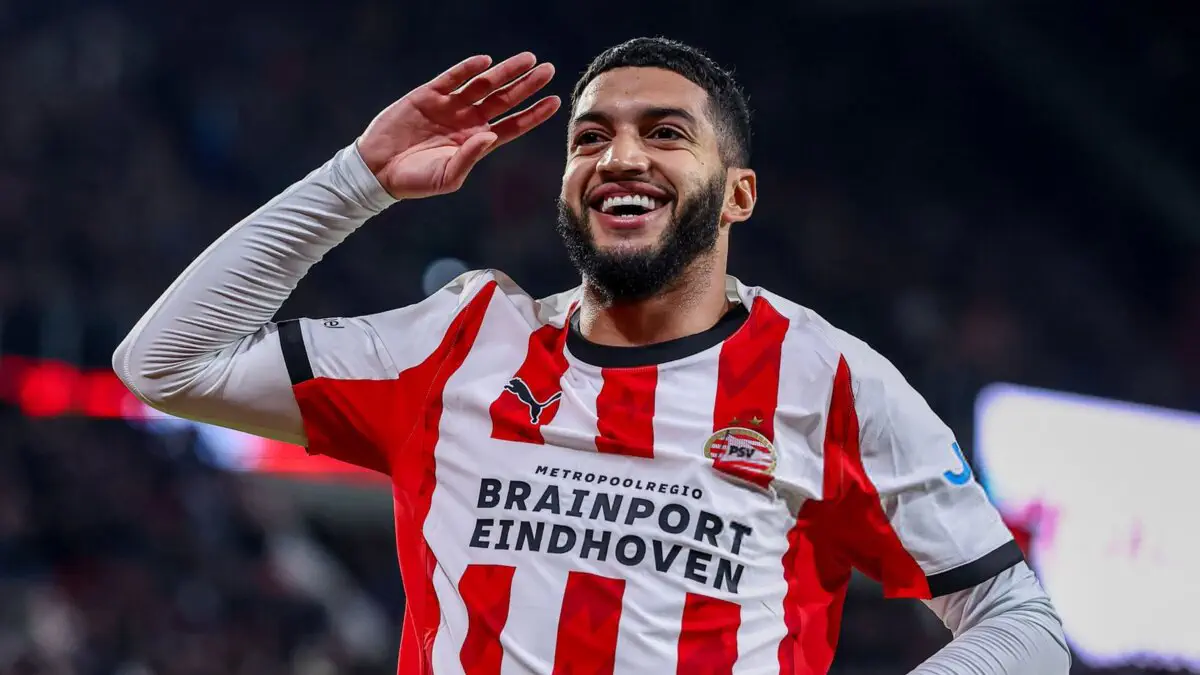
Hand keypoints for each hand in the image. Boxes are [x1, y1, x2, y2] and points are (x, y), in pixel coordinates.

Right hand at [357, 52, 559, 199]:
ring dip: (505, 71)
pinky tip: (485, 62)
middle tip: (548, 70)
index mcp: (477, 142)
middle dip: (526, 85)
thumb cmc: (415, 180)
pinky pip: (452, 78)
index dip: (534, 114)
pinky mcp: (428, 95)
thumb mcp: (447, 176)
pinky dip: (468, 69)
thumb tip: (490, 135)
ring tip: (527, 59)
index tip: (555, 101)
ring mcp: (449, 106)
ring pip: (483, 84)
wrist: (379, 170)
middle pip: (504, 99)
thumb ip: (469, 157)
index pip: (513, 125)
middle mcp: (468, 121)